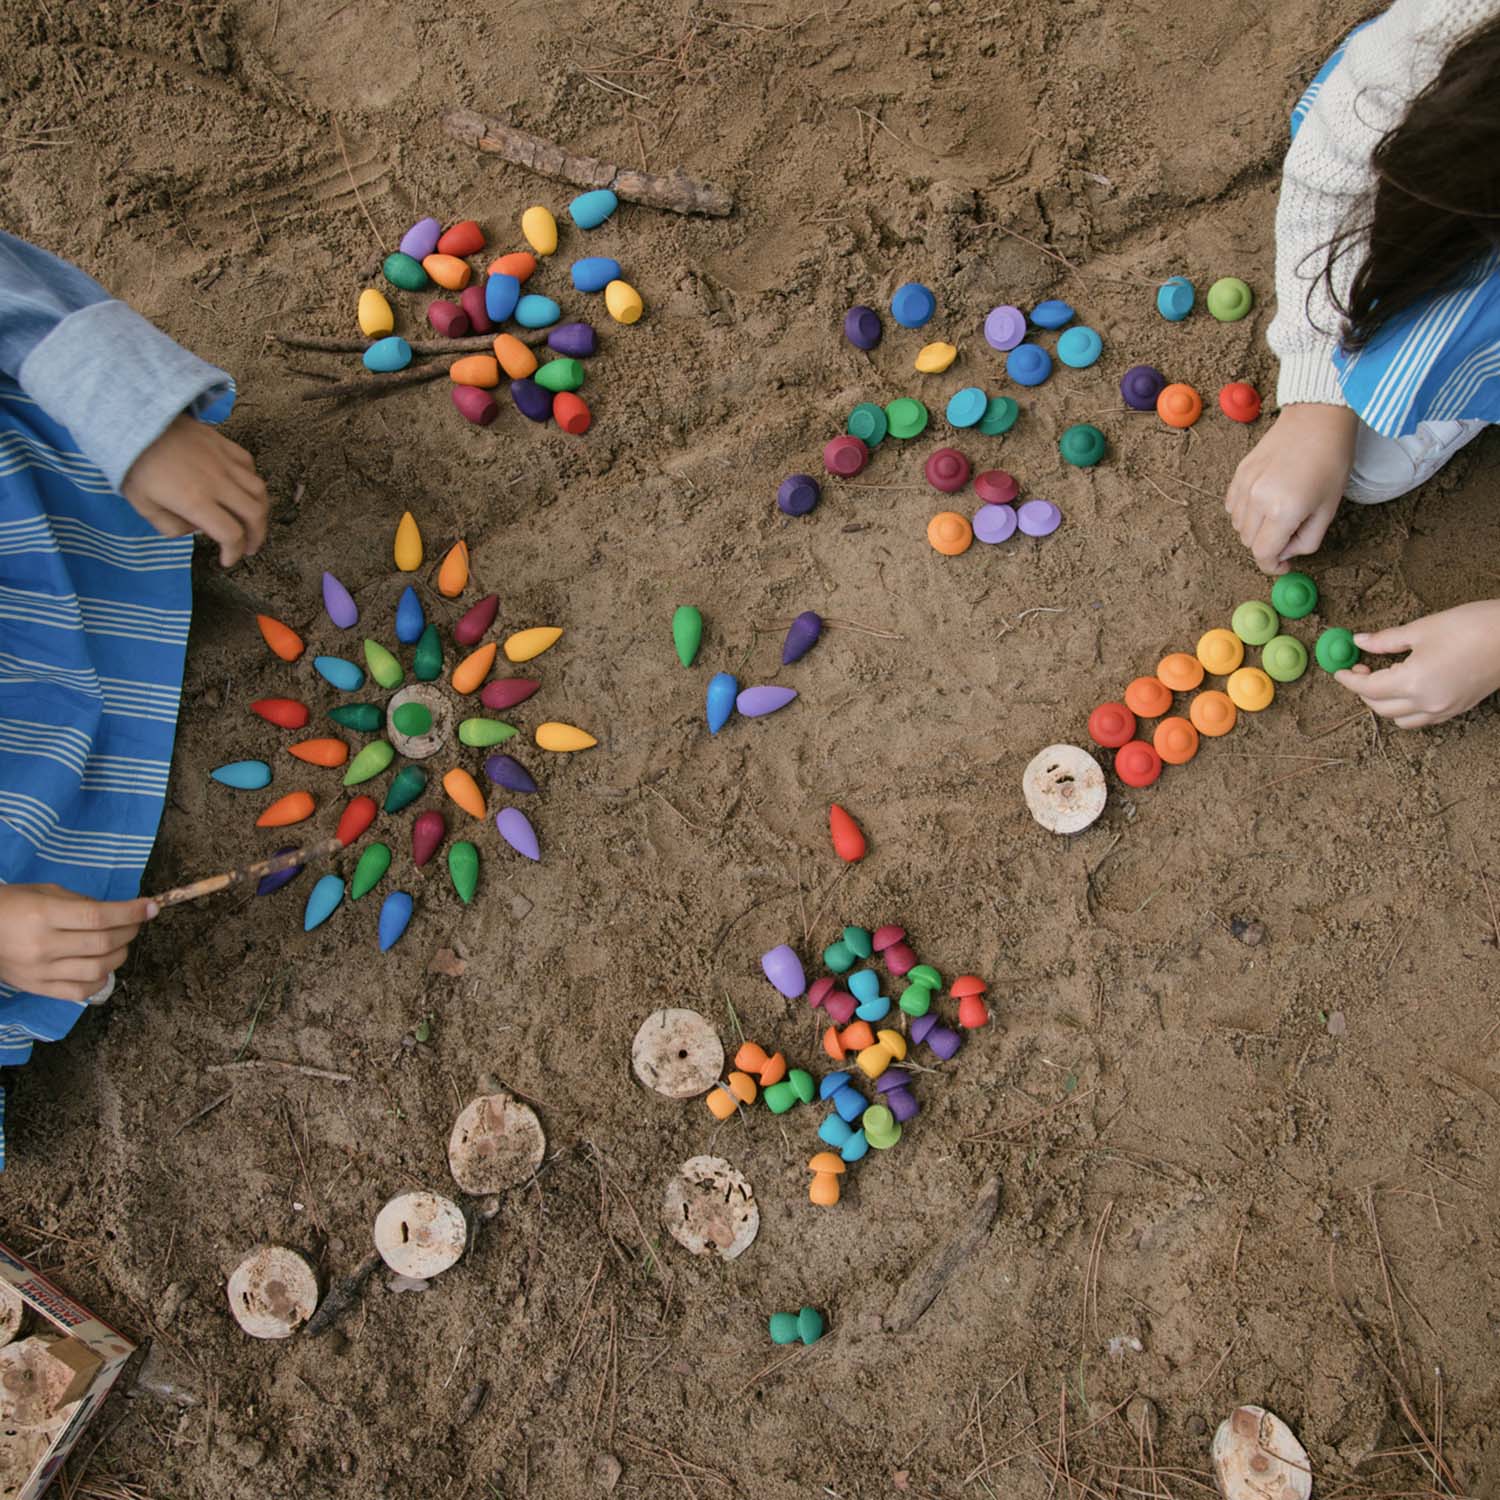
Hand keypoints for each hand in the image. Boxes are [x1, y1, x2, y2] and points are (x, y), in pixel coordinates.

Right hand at [0, 885, 155, 1001]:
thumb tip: (118, 912)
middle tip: (135, 923)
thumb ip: (81, 902)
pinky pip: (81, 991)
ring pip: (98, 969)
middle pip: (103, 943)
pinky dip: (101, 979)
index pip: (98, 917)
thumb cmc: (11, 905)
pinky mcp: (38, 989)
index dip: (130, 913)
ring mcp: (41, 971)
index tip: (152, 907)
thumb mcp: (44, 892)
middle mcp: (43, 946)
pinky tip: (103, 966)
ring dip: (120, 955)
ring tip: (120, 943)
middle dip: (130, 931)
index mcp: (43, 915)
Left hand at [121, 414, 268, 566]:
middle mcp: (218, 483)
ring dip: (260, 511)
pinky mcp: (225, 444)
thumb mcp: (143, 506)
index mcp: (196, 501)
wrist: (134, 421)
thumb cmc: (134, 466)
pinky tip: (242, 489)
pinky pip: (250, 466)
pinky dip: (251, 482)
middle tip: (249, 547)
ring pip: (259, 491)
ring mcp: (224, 461)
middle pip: (255, 515)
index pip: (230, 534)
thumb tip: (195, 529)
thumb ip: (171, 526)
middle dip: (256, 537)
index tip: (226, 560)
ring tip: (252, 521)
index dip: (233, 553)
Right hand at [1225, 403, 1357, 573]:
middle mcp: (1257, 500)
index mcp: (1283, 511)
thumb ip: (1307, 540)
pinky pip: (1232, 506)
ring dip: (1255, 529)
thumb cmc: (1331, 461)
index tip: (1284, 566)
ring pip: (1239, 526)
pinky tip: (1264, 502)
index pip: (1264, 554)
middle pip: (1249, 542)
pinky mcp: (1238, 474)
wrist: (1317, 419)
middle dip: (1268, 545)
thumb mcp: (1329, 509)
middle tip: (1289, 532)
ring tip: (1278, 514)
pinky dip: (1244, 512)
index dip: (1273, 566)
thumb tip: (1286, 552)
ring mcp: (1244, 486)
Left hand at [1335, 600, 1499, 726]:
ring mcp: (1444, 709)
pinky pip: (1421, 719)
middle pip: (1379, 707)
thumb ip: (1385, 641)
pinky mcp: (1458, 709)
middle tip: (1361, 667)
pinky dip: (1407, 708)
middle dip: (1364, 690)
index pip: (1368, 688)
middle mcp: (1427, 703)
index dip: (1349, 679)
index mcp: (1414, 682)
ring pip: (1400, 719)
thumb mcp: (1421, 629)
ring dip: (1384, 703)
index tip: (1339, 670)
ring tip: (1385, 677)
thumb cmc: (1472, 627)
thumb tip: (1359, 642)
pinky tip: (1408, 686)